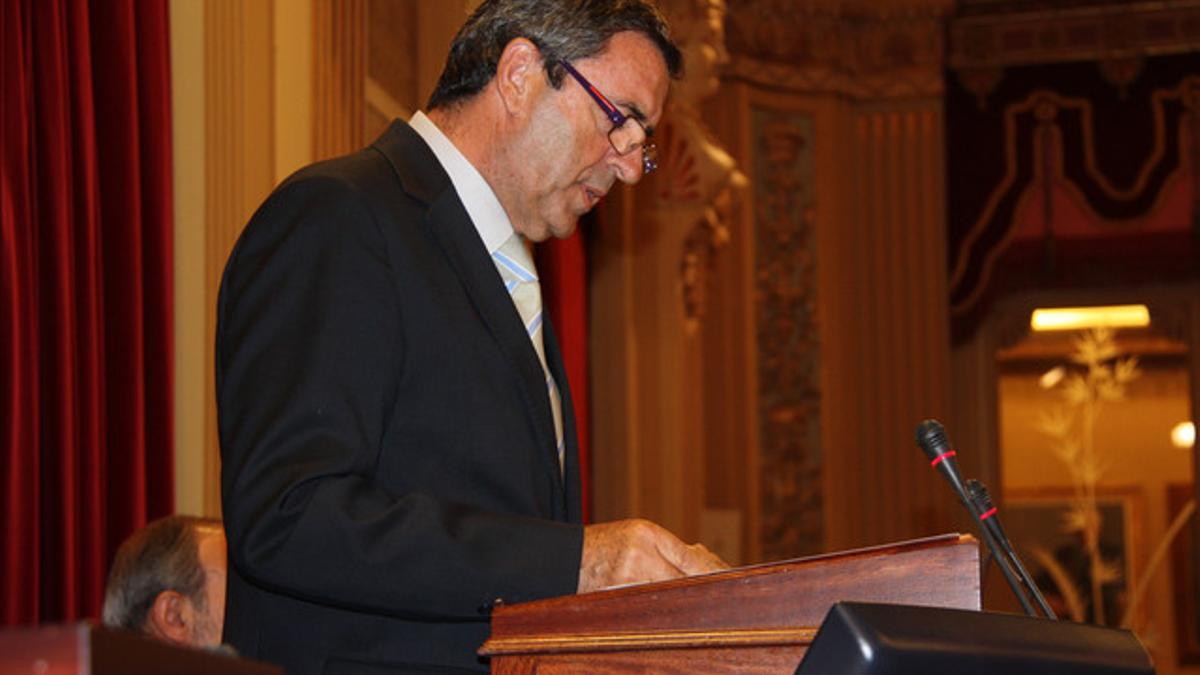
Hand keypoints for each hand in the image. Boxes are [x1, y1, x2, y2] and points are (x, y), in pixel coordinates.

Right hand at [577, 519, 729, 592]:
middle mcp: (639, 554)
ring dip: (684, 600)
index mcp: (646, 534)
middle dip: (702, 589)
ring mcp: (628, 577)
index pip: (688, 558)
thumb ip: (666, 548)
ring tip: (701, 607)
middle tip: (724, 600)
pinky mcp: (618, 595)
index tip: (730, 580)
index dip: (712, 571)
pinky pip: (650, 605)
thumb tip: (702, 563)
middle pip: (682, 579)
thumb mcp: (636, 534)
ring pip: (669, 594)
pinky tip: (674, 611)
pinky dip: (664, 607)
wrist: (564, 557)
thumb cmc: (604, 543)